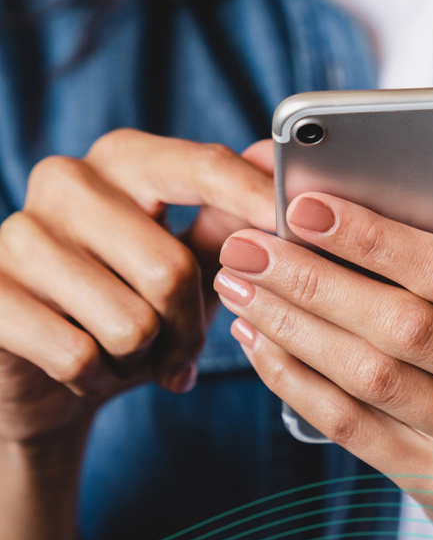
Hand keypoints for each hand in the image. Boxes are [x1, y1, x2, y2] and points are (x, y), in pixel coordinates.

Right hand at [0, 131, 273, 445]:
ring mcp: (19, 234)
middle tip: (178, 348)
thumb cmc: (123, 306)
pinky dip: (96, 380)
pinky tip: (85, 371)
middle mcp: (66, 181)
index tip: (297, 223)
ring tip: (126, 355)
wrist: (42, 374)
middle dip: (187, 328)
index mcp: (121, 159)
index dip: (254, 197)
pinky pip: (78, 355)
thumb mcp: (182, 264)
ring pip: (128, 322)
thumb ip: (224, 219)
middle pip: (170, 268)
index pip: (201, 165)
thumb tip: (270, 162)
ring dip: (141, 361)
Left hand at [215, 187, 432, 538]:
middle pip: (399, 326)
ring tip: (237, 286)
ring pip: (368, 375)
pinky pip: (351, 425)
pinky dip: (294, 378)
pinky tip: (256, 339)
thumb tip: (323, 204)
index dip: (375, 239)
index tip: (304, 208)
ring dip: (291, 325)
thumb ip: (423, 262)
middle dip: (311, 281)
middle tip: (244, 249)